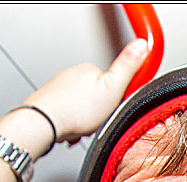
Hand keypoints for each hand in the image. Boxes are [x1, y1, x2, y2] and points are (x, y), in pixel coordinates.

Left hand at [24, 39, 149, 144]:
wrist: (44, 122)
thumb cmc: (75, 110)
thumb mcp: (113, 88)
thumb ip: (128, 67)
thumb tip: (142, 45)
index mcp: (89, 70)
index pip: (112, 82)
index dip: (117, 98)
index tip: (115, 107)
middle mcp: (72, 75)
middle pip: (95, 96)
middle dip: (99, 111)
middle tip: (98, 120)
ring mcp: (59, 88)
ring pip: (80, 107)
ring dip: (84, 119)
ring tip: (83, 127)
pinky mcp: (49, 102)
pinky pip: (67, 115)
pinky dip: (71, 124)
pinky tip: (71, 130)